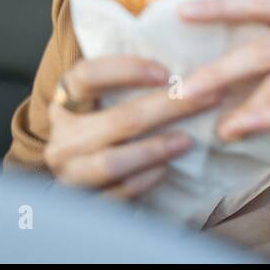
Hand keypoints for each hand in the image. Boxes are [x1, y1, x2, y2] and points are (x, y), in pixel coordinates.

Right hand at [44, 55, 222, 197]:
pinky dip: (143, 180)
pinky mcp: (82, 202)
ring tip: (187, 140)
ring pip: (112, 161)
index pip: (88, 75)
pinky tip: (165, 168)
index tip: (167, 73)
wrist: (83, 171)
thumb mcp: (108, 97)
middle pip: (117, 120)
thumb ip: (132, 81)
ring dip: (155, 149)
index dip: (127, 70)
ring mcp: (69, 171)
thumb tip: (186, 66)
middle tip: (207, 98)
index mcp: (65, 99)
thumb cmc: (106, 122)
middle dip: (167, 108)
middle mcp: (62, 136)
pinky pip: (115, 193)